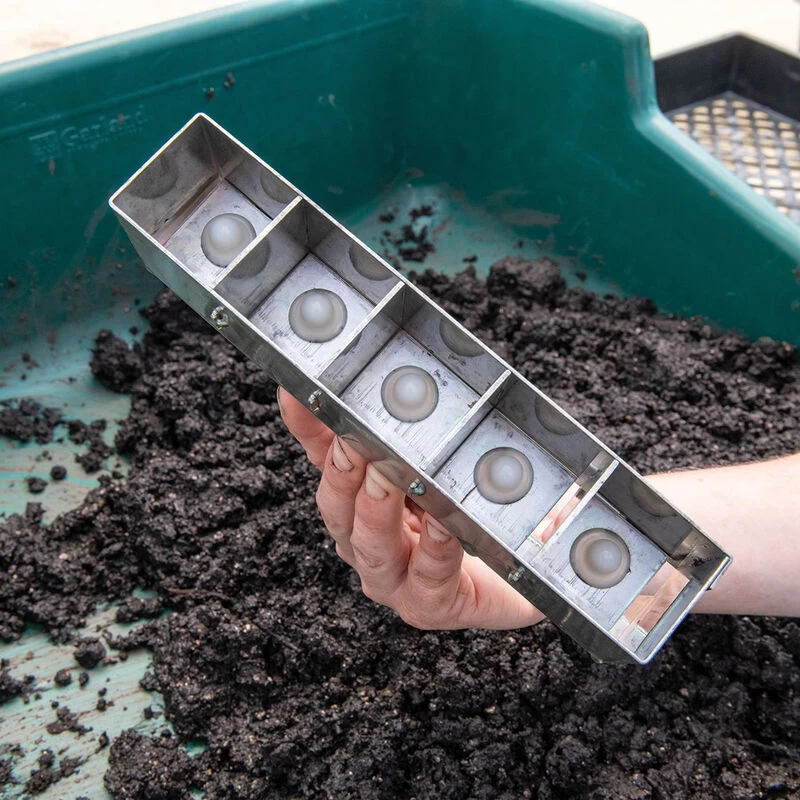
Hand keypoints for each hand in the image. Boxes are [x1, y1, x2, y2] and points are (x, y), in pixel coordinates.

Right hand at [278, 388, 543, 629]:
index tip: (297, 389)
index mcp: (359, 502)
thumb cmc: (477, 516)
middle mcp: (365, 541)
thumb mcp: (446, 464)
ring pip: (371, 546)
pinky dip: (435, 548)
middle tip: (353, 442)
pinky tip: (446, 525)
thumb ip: (423, 431)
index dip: (307, 424)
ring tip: (389, 479)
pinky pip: (429, 577)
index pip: (324, 456)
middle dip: (342, 473)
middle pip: (337, 508)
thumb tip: (406, 374)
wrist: (521, 576)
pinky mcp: (428, 604)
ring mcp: (393, 578)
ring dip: (376, 511)